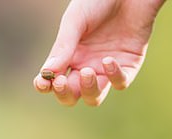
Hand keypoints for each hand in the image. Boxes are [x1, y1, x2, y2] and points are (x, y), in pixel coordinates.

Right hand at [33, 0, 164, 105]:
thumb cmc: (98, 0)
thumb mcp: (76, 20)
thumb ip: (63, 47)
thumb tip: (46, 73)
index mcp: (69, 55)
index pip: (52, 81)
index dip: (45, 86)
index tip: (43, 82)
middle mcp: (86, 65)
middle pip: (71, 95)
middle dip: (65, 93)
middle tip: (62, 82)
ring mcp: (107, 68)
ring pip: (94, 96)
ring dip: (88, 90)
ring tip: (87, 72)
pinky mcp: (129, 65)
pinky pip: (120, 83)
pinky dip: (114, 76)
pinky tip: (108, 60)